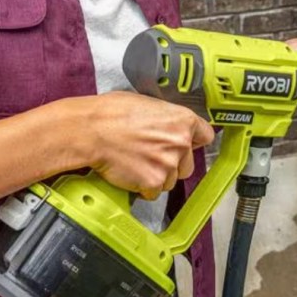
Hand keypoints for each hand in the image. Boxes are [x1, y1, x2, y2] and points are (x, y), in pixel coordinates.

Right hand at [59, 91, 214, 199]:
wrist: (91, 131)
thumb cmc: (111, 114)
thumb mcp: (147, 104)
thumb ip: (167, 119)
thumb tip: (170, 126)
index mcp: (183, 120)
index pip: (205, 136)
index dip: (193, 142)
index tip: (186, 146)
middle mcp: (181, 142)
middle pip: (187, 165)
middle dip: (171, 164)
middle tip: (149, 156)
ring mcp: (169, 164)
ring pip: (171, 181)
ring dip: (156, 177)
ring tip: (135, 163)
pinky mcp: (154, 182)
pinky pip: (153, 192)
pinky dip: (142, 188)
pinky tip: (130, 173)